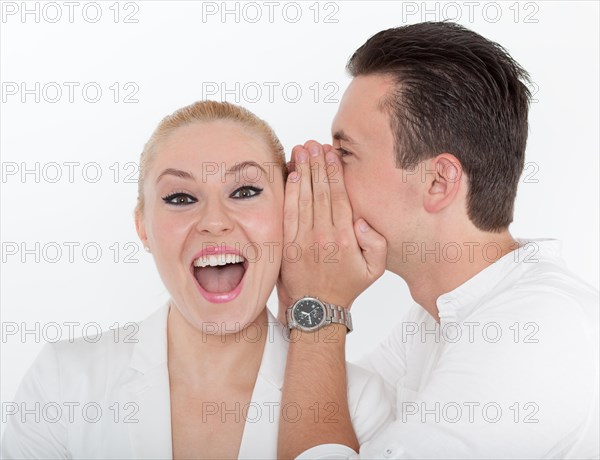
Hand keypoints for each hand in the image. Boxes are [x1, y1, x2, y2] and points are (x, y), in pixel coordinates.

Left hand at [278, 140, 386, 317]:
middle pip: (320, 192)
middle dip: (317, 164)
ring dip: (303, 172)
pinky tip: (291, 176)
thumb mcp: (374, 270)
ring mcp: (303, 240)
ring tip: (302, 151)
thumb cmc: (346, 286)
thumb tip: (362, 221)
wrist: (317, 309)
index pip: (339, 197)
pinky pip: (288, 213)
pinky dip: (289, 193)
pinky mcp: (287, 245)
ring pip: (303, 198)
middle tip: (314, 143)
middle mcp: (323, 236)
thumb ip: (377, 244)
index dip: (335, 172)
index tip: (331, 154)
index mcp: (345, 239)